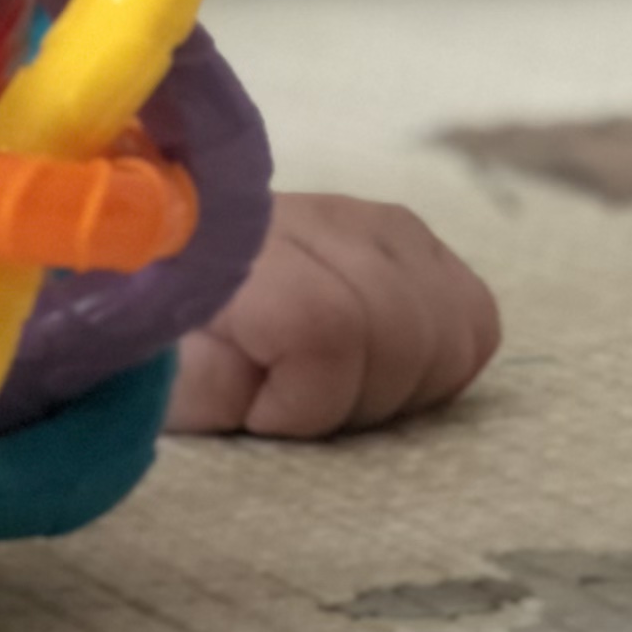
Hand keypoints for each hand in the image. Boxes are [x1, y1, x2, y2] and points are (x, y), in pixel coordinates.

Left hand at [167, 191, 499, 438]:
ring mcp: (373, 221)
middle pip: (405, 330)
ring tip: (340, 392)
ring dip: (407, 386)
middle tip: (304, 410)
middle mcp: (318, 215)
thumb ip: (201, 384)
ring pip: (454, 325)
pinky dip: (443, 363)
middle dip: (362, 403)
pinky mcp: (413, 237)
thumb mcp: (156, 376)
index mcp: (238, 244)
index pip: (326, 324)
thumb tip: (253, 388)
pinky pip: (475, 314)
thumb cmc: (163, 339)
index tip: (258, 416)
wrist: (172, 274)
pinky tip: (385, 370)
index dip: (305, 402)